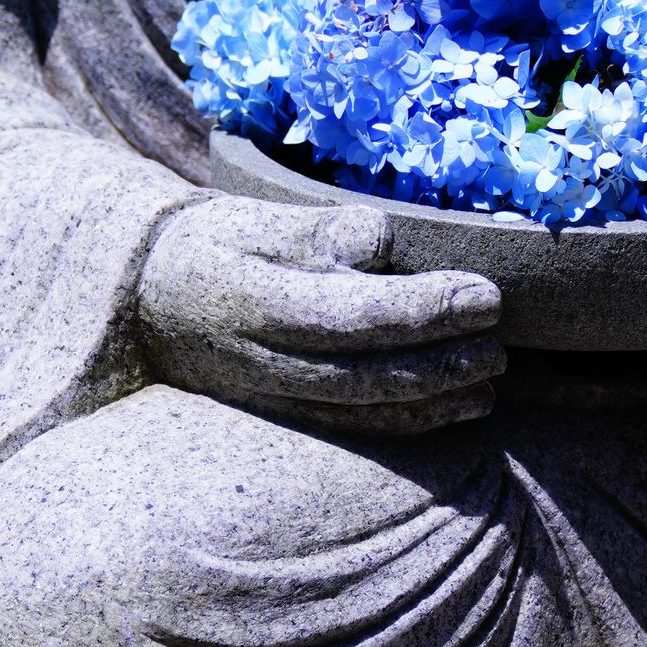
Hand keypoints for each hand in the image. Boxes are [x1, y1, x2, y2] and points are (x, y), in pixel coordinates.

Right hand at [137, 195, 504, 435]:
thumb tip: (386, 240)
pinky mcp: (280, 417)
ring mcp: (269, 397)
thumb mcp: (257, 218)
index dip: (426, 310)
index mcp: (254, 300)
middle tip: (499, 343)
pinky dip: (409, 424)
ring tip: (490, 381)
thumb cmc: (215, 246)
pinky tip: (455, 409)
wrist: (146, 301)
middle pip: (367, 375)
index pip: (353, 314)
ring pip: (364, 412)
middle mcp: (261, 360)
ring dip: (435, 402)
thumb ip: (325, 229)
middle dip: (443, 363)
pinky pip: (352, 429)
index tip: (486, 295)